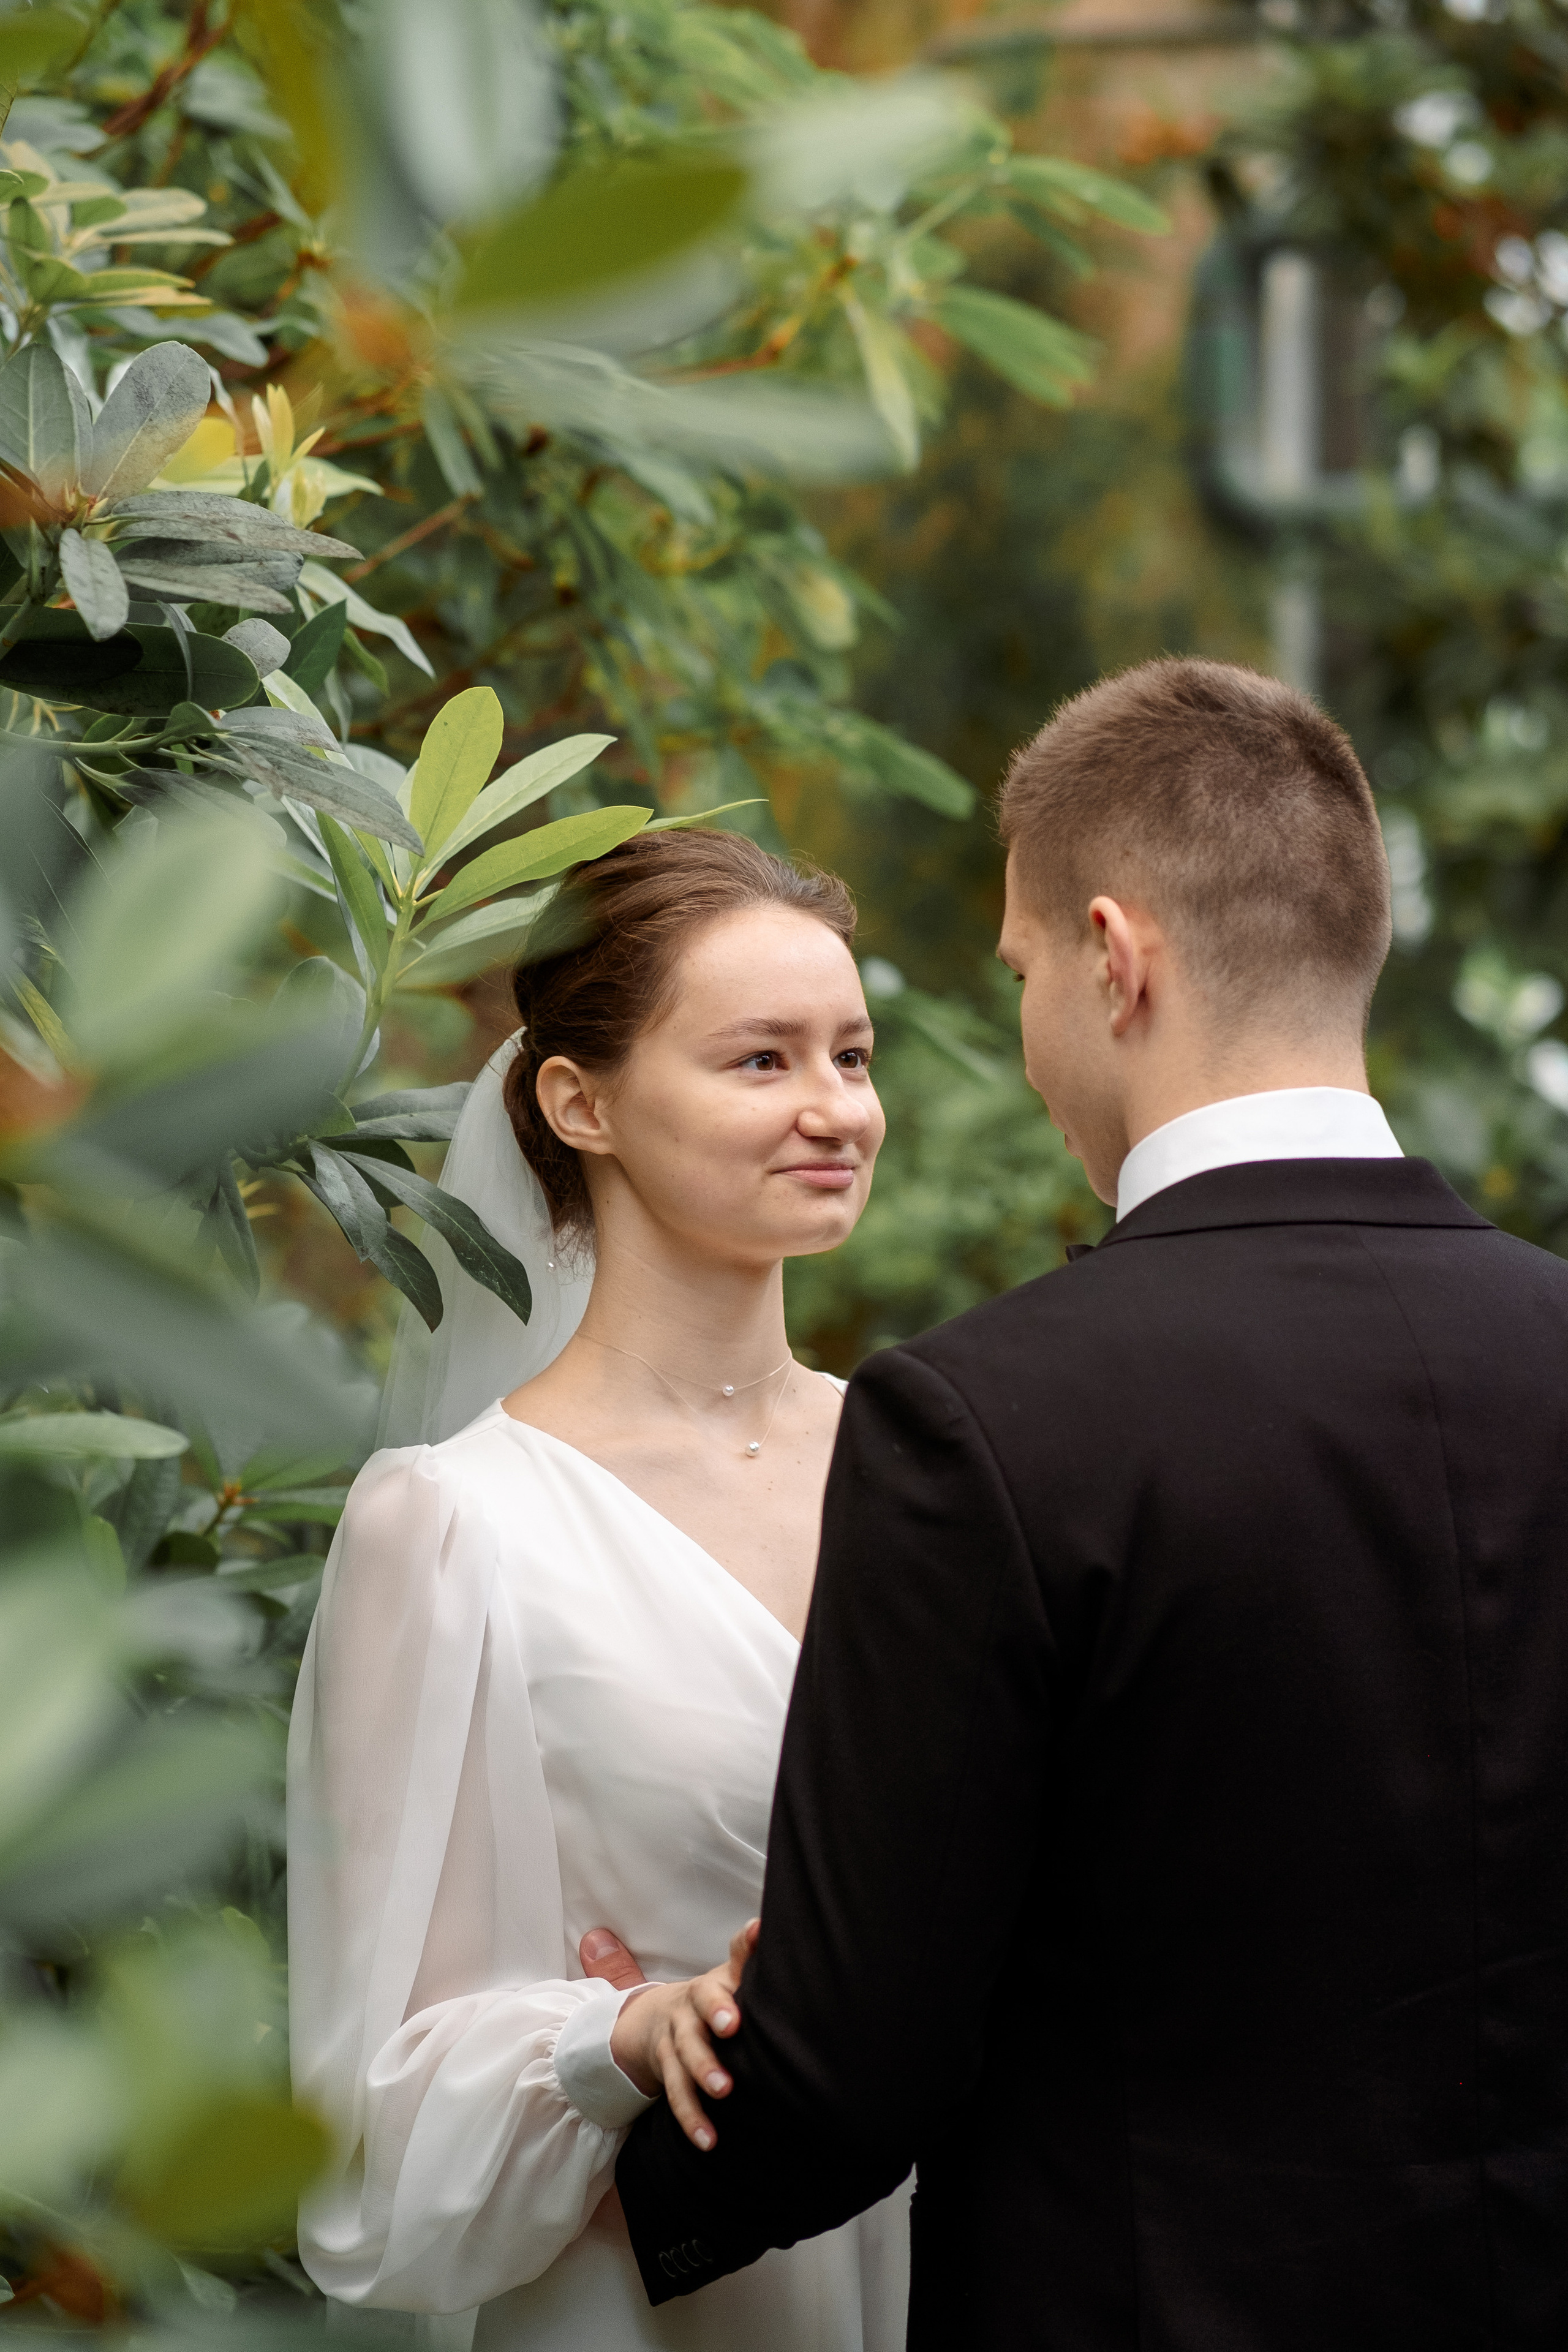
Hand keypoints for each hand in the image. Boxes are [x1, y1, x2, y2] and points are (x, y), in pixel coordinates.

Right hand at [581, 1919, 758, 2150]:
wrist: (659, 2015)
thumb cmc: (714, 1995)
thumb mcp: (728, 1973)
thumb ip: (746, 1953)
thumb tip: (764, 1924)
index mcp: (706, 1990)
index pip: (711, 1992)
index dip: (720, 2005)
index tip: (734, 2021)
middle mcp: (686, 2017)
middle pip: (692, 2036)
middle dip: (705, 2056)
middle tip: (725, 2073)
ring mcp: (673, 2046)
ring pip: (680, 2069)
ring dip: (696, 2092)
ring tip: (720, 2103)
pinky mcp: (667, 2073)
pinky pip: (676, 2097)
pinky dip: (692, 2120)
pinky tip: (709, 2142)